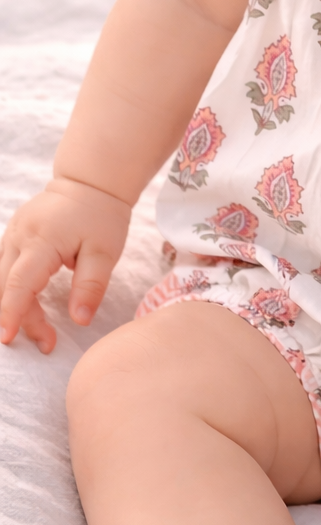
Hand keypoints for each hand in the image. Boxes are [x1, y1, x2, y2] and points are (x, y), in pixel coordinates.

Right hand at [0, 180, 131, 352]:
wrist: (90, 183)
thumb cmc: (101, 216)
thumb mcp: (106, 252)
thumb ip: (91, 286)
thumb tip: (80, 320)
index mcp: (42, 240)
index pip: (19, 283)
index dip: (11, 313)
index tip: (8, 338)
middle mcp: (19, 237)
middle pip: (6, 286)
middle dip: (19, 318)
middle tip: (47, 341)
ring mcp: (11, 234)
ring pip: (0, 279)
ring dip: (14, 306)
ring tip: (42, 329)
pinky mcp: (12, 236)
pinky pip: (2, 267)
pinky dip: (10, 290)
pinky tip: (26, 306)